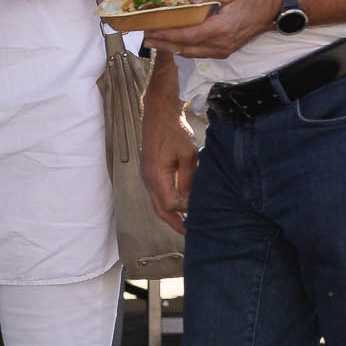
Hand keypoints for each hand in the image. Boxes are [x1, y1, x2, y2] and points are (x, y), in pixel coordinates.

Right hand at [141, 96, 197, 231]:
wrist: (159, 113)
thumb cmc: (174, 131)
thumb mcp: (188, 155)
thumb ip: (189, 180)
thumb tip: (191, 200)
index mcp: (156, 176)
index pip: (171, 203)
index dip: (185, 210)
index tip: (199, 211)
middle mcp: (148, 179)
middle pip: (160, 209)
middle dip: (174, 222)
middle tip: (189, 232)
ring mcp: (147, 176)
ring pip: (157, 203)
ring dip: (171, 213)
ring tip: (186, 222)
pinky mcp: (150, 172)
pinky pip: (157, 193)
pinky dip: (168, 202)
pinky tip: (180, 204)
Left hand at [147, 0, 277, 60]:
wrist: (270, 10)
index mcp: (221, 27)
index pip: (188, 34)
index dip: (168, 34)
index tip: (152, 30)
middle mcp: (220, 43)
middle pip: (186, 47)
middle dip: (164, 44)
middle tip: (146, 39)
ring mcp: (223, 49)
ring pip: (192, 53)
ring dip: (172, 49)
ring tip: (156, 43)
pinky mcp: (225, 51)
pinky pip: (200, 54)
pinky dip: (185, 50)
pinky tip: (176, 45)